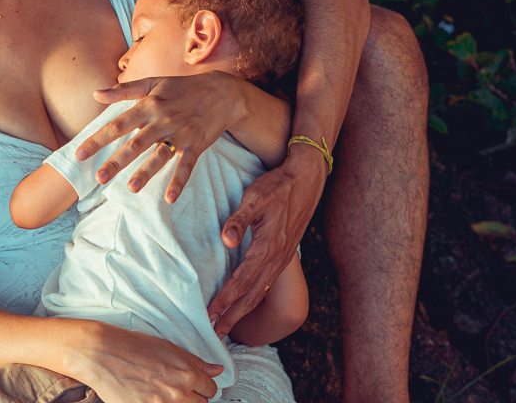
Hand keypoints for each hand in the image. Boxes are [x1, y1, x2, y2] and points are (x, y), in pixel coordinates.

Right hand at [69, 322, 222, 402]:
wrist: (103, 352)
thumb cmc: (132, 346)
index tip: (196, 386)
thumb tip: (217, 370)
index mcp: (186, 372)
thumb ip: (195, 362)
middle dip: (194, 397)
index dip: (203, 387)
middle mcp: (178, 391)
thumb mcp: (168, 348)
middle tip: (179, 390)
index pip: (210, 389)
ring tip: (165, 394)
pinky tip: (154, 398)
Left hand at [82, 73, 247, 202]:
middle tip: (99, 178)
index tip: (79, 154)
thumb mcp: (153, 83)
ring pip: (160, 156)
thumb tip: (95, 93)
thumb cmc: (182, 88)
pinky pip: (186, 166)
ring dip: (146, 173)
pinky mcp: (196, 145)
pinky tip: (169, 198)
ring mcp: (180, 133)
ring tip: (130, 188)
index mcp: (149, 105)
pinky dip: (179, 182)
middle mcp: (163, 120)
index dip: (98, 139)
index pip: (118, 124)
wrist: (222, 92)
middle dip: (116, 161)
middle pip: (136, 143)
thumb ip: (123, 90)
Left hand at [207, 150, 326, 337]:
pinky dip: (253, 299)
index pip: (241, 282)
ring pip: (260, 293)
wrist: (307, 180)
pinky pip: (266, 284)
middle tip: (214, 335)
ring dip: (242, 311)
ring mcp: (282, 259)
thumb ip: (239, 220)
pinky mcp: (283, 255)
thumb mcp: (255, 197)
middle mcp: (276, 259)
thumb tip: (226, 241)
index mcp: (267, 248)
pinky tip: (245, 303)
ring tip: (226, 326)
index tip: (208, 315)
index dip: (224, 300)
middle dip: (232, 316)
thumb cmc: (277, 186)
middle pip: (251, 296)